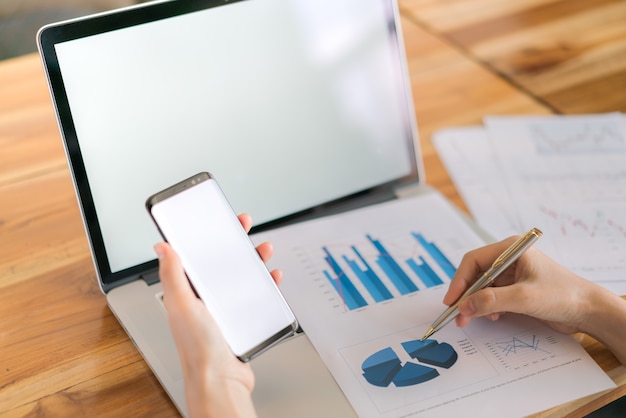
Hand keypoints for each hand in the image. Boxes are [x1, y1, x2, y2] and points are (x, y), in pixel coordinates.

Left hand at [154, 213, 274, 416]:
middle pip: (220, 261)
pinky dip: (264, 284)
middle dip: (233, 242)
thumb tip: (161, 247)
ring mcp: (223, 308)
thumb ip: (173, 274)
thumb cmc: (198, 348)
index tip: (215, 219)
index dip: (205, 235)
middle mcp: (204, 298)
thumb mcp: (184, 304)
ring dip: (252, 260)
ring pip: (240, 275)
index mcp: (187, 292)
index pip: (195, 255)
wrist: (220, 380)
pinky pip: (254, 295)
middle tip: (242, 226)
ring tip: (263, 250)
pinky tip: (271, 278)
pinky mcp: (240, 318)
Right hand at [444, 236, 593, 333]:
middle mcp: (509, 258)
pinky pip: (492, 296)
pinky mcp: (516, 289)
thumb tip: (464, 306)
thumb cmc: (563, 295)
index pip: (474, 261)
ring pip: (482, 287)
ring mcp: (513, 274)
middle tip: (458, 314)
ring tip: (471, 319)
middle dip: (466, 295)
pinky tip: (492, 317)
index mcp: (511, 249)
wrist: (589, 311)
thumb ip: (491, 301)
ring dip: (475, 303)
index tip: (452, 301)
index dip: (459, 281)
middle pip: (476, 274)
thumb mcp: (524, 298)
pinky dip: (487, 307)